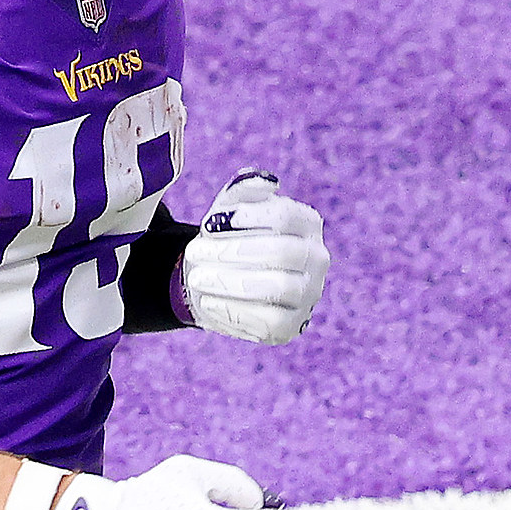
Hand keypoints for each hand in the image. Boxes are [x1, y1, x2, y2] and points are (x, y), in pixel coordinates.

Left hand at [182, 169, 330, 344]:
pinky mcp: (292, 326)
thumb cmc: (228, 238)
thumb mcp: (230, 209)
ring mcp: (308, 294)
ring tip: (197, 277)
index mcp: (307, 224)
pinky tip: (208, 301)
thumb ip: (243, 191)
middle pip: (283, 253)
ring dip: (230, 282)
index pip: (285, 216)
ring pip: (278, 288)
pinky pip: (270, 322)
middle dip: (232, 252)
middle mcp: (316, 258)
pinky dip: (235, 311)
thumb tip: (266, 183)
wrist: (219, 280)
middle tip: (194, 252)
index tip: (209, 224)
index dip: (246, 219)